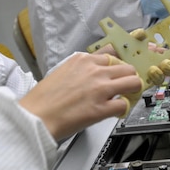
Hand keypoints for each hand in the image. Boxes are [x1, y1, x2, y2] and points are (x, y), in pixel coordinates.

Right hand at [19, 53, 140, 140]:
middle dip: (129, 77)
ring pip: (133, 82)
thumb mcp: (63, 72)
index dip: (121, 63)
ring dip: (132, 91)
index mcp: (83, 60)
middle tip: (126, 86)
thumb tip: (97, 75)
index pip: (113, 53)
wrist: (35, 117)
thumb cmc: (43, 99)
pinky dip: (123, 109)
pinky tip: (115, 112)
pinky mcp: (102, 108)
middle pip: (128, 67)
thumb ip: (82, 70)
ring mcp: (100, 89)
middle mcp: (94, 70)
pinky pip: (125, 105)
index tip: (123, 69)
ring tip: (126, 97)